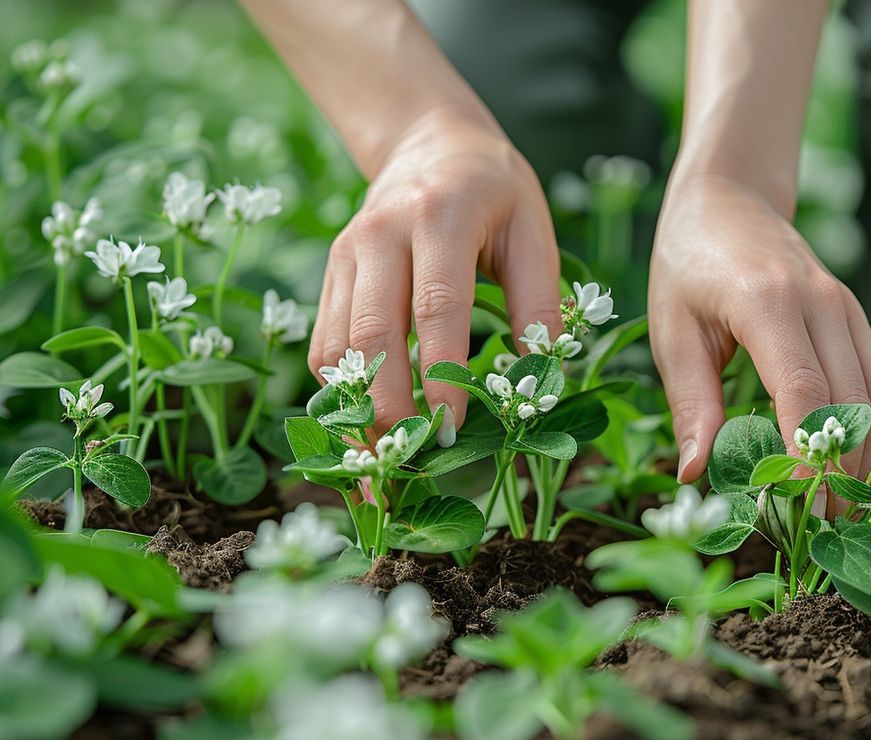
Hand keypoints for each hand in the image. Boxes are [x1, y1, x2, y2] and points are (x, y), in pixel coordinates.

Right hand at [309, 106, 561, 436]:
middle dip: (388, 407)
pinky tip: (366, 426)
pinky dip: (342, 392)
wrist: (428, 142)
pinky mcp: (332, 274)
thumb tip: (542, 373)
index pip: (436, 307)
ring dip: (356, 411)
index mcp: (439, 217)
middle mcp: (380, 234)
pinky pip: (325, 343)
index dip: (440, 375)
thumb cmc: (494, 190)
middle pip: (373, 334)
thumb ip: (539, 299)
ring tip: (382, 463)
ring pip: (338, 346)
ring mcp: (347, 254)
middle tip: (409, 463)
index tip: (451, 430)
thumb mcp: (533, 229)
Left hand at [649, 174, 870, 484]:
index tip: (801, 509)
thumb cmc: (687, 263)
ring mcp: (847, 307)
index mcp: (767, 303)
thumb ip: (689, 403)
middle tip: (824, 532)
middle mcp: (821, 303)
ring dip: (867, 457)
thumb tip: (694, 475)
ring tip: (846, 512)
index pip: (804, 392)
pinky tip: (863, 466)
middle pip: (851, 402)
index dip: (809, 457)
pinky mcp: (856, 316)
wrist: (729, 197)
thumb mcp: (672, 330)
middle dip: (843, 472)